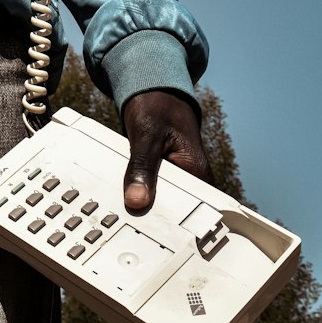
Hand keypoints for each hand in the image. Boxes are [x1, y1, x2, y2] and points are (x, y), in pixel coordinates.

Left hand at [121, 90, 213, 212]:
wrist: (152, 91)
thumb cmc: (156, 106)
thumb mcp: (147, 135)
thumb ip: (141, 167)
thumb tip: (136, 200)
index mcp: (197, 172)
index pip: (191, 210)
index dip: (169, 223)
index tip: (149, 231)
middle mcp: (191, 177)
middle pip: (172, 208)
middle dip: (150, 211)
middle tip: (128, 218)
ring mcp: (176, 175)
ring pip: (159, 198)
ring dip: (142, 199)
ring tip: (124, 207)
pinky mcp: (162, 172)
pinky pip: (151, 187)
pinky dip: (138, 187)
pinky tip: (124, 191)